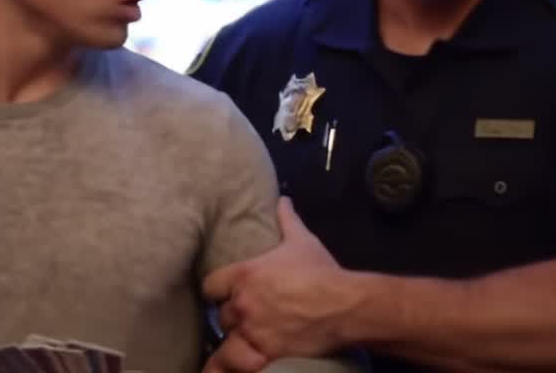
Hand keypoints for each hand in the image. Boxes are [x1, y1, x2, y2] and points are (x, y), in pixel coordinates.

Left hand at [202, 198, 356, 369]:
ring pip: (226, 340)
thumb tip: (283, 199)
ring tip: (236, 345)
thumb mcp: (302, 241)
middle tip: (245, 318)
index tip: (222, 294)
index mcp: (244, 275)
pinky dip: (228, 368)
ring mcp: (251, 330)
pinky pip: (234, 365)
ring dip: (231, 341)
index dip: (217, 291)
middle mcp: (241, 304)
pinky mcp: (263, 353)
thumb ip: (287, 220)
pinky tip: (223, 371)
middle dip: (232, 316)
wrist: (345, 306)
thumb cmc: (321, 272)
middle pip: (221, 314)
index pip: (211, 285)